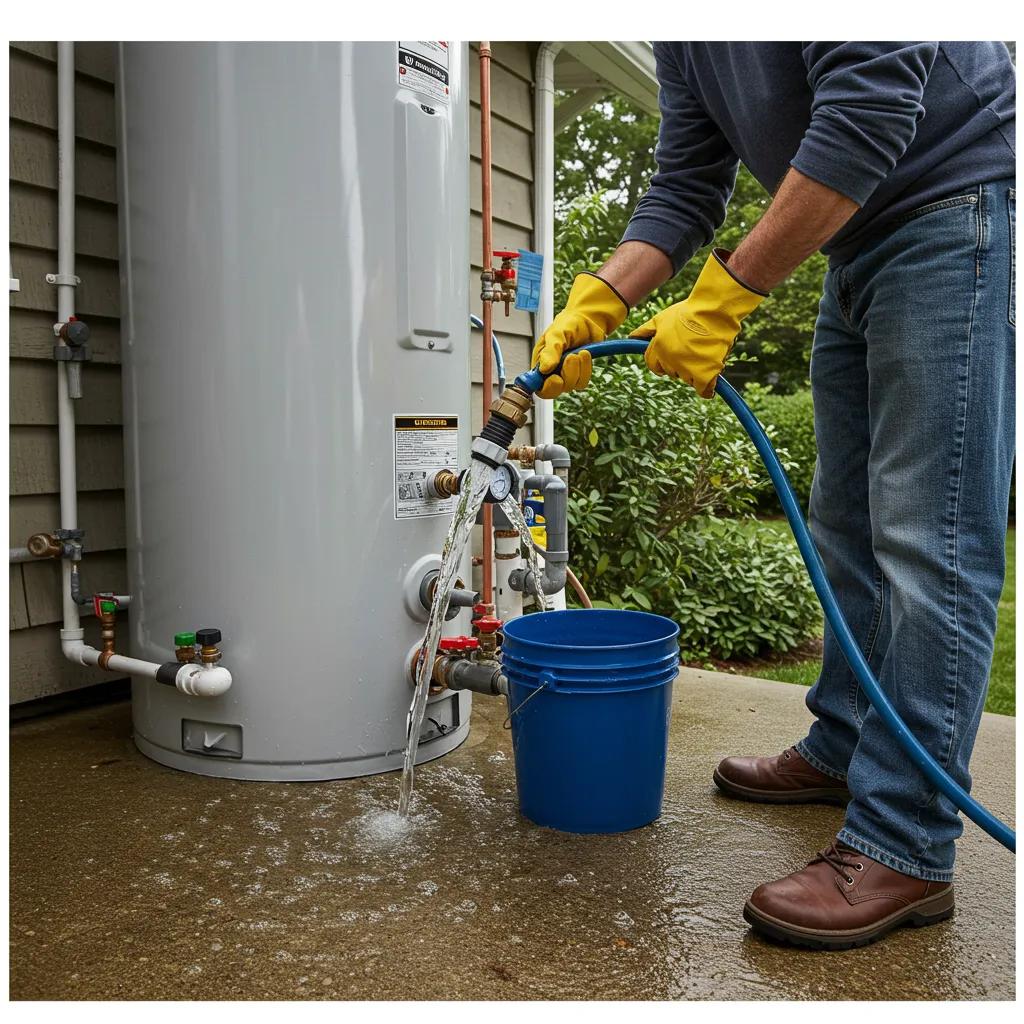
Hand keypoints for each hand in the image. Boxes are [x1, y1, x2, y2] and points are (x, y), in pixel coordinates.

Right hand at [530, 273, 628, 399]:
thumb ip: (550, 351)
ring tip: (579, 352)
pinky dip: (586, 368)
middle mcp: (551, 372)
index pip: (537, 385)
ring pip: (571, 385)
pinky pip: (582, 381)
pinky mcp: (579, 374)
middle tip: (571, 357)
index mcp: (540, 363)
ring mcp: (565, 374)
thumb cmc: (567, 324)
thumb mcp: (556, 334)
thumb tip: (543, 369)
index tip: (555, 378)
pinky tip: (585, 354)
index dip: (545, 387)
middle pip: (555, 390)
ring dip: (578, 368)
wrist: (587, 320)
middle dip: (566, 376)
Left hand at [630, 249, 766, 397]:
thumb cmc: (689, 311)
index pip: (653, 365)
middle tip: (693, 351)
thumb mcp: (662, 317)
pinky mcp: (704, 374)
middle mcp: (669, 360)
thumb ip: (645, 330)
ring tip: (705, 355)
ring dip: (695, 373)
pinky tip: (709, 385)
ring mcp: (686, 368)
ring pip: (687, 379)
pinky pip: (703, 390)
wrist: (714, 310)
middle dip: (680, 365)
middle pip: (672, 372)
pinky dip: (707, 389)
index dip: (662, 362)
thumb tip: (631, 337)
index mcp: (657, 348)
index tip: (672, 360)